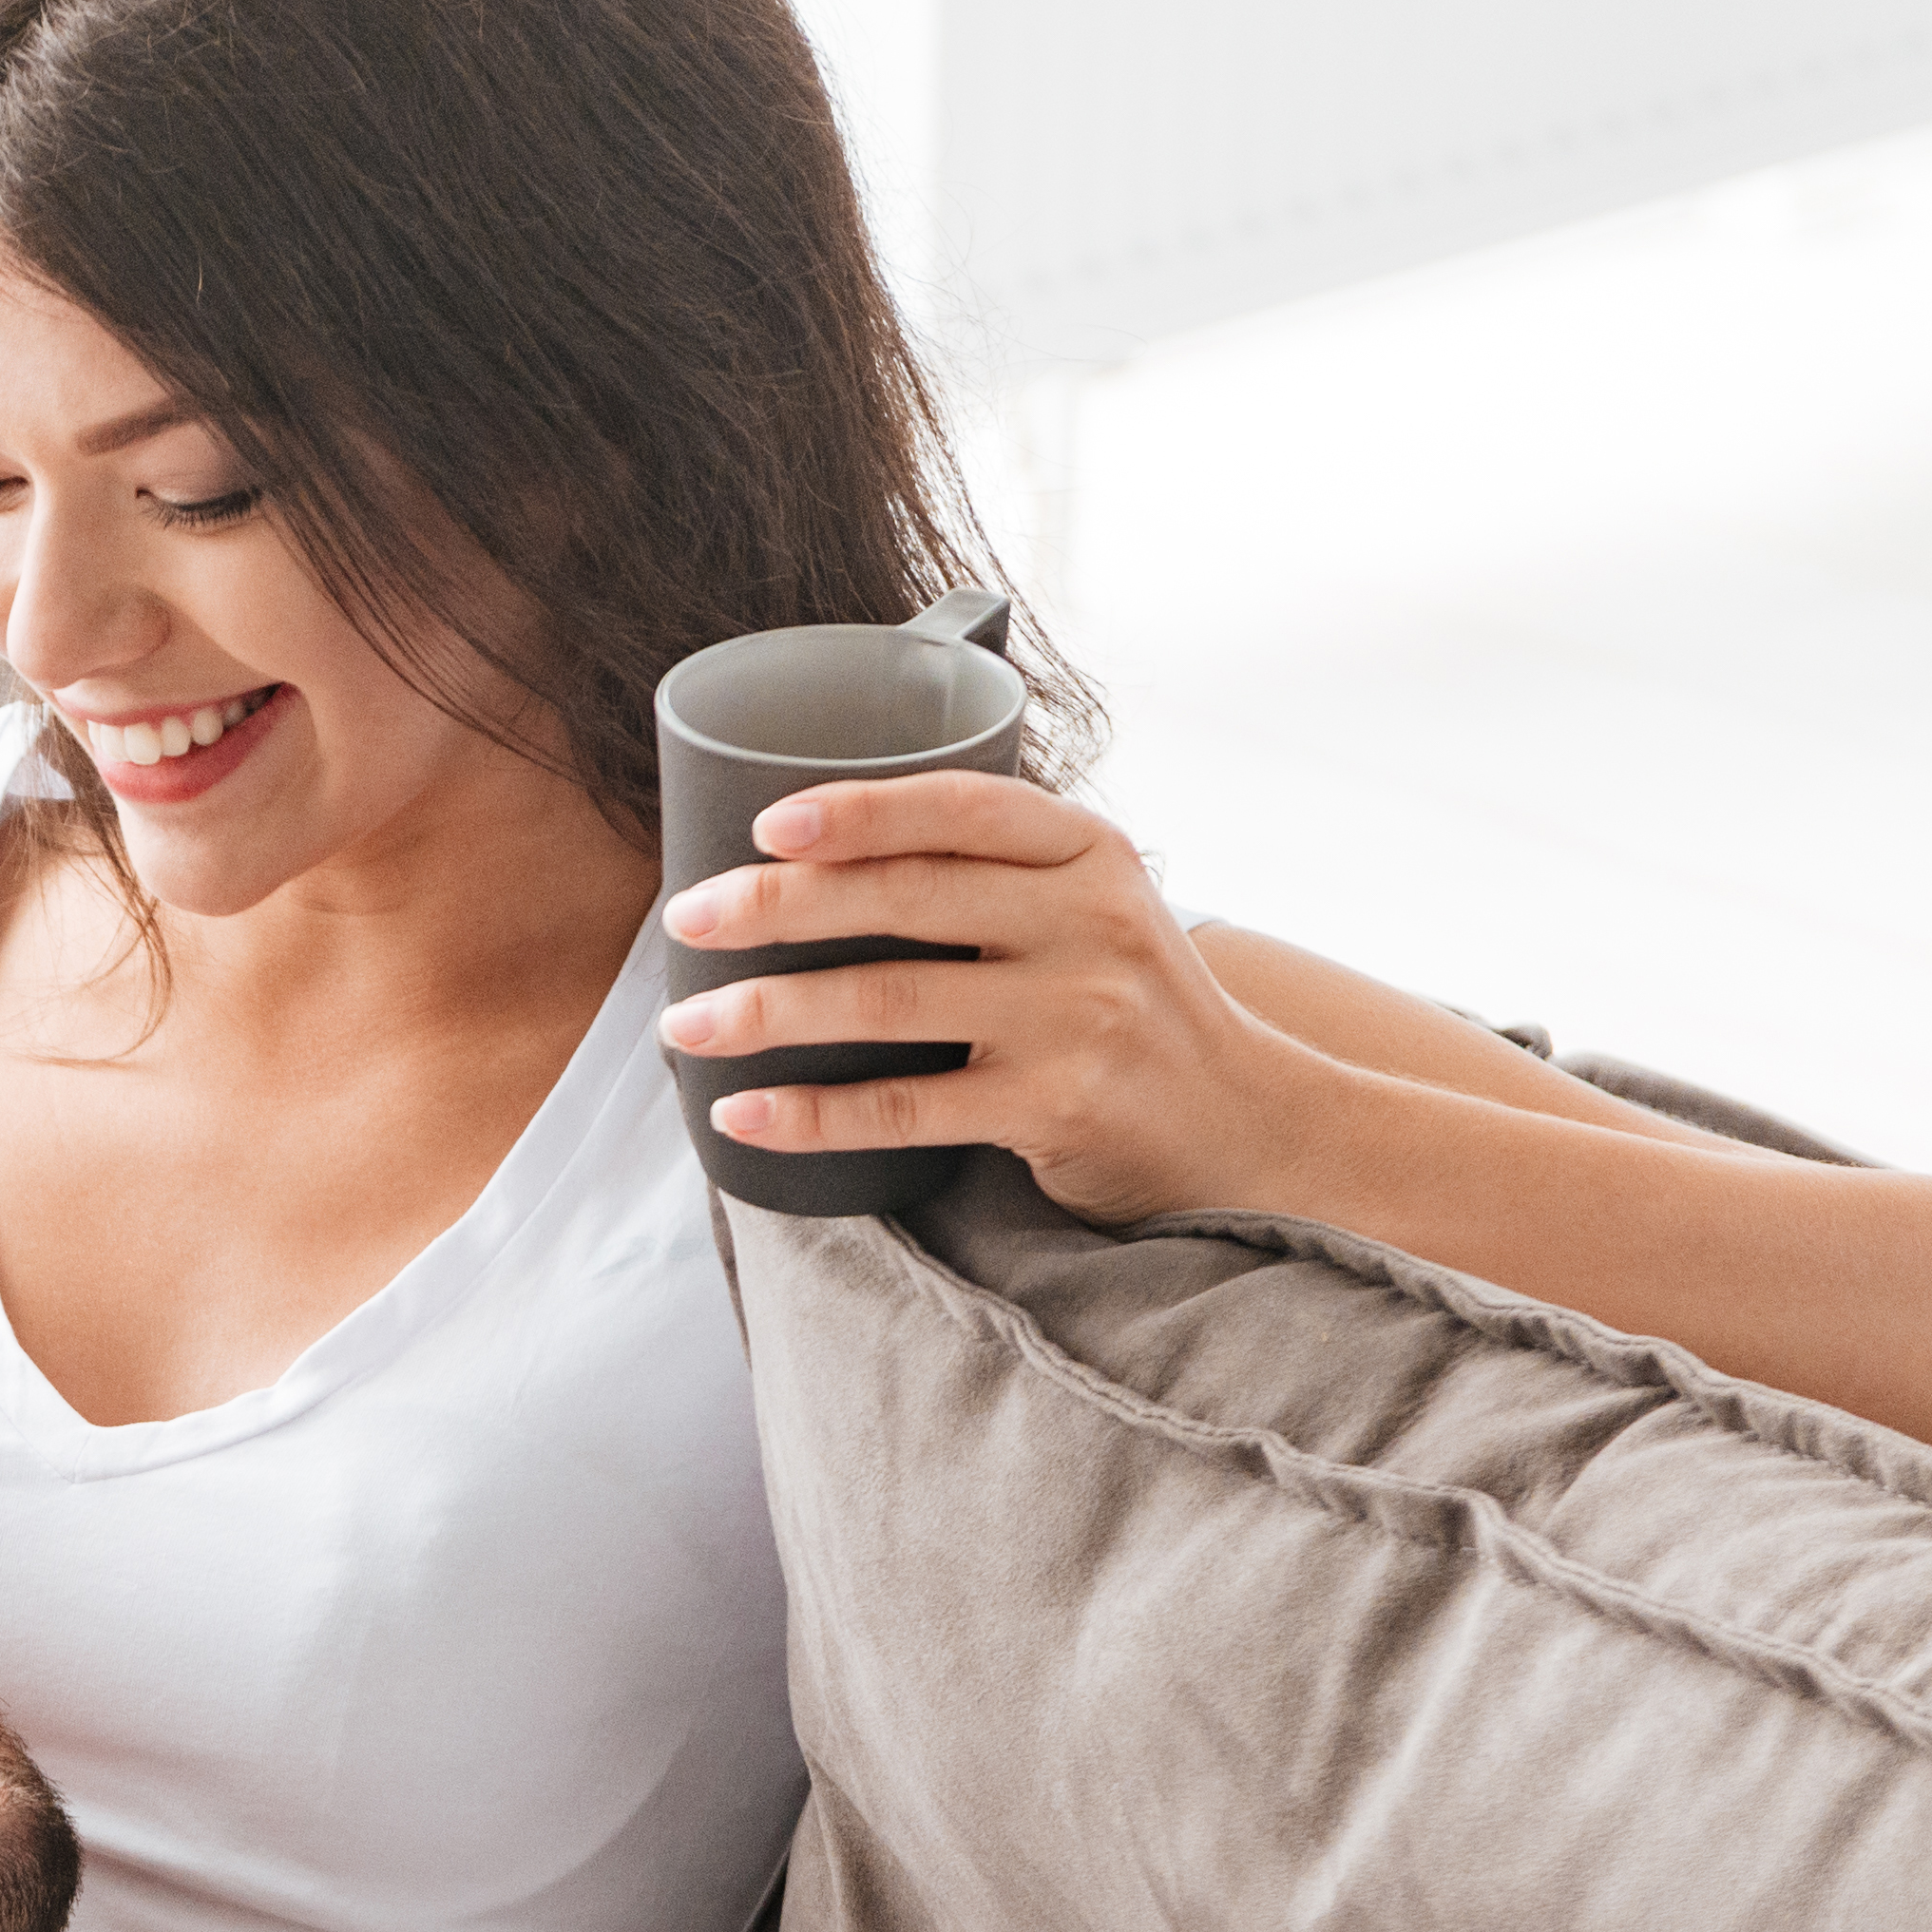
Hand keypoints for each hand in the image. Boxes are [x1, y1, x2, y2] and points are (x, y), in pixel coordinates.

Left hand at [654, 773, 1307, 1223]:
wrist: (1247, 1123)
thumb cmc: (1133, 1007)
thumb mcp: (1094, 908)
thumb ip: (997, 872)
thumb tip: (816, 853)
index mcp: (1089, 852)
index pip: (960, 807)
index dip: (857, 810)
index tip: (763, 826)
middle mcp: (1088, 922)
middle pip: (904, 898)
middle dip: (776, 906)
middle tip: (684, 920)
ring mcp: (1076, 1016)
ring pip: (887, 1002)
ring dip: (768, 1011)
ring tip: (684, 1026)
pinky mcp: (1056, 1107)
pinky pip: (904, 1109)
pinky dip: (811, 1114)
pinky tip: (742, 1112)